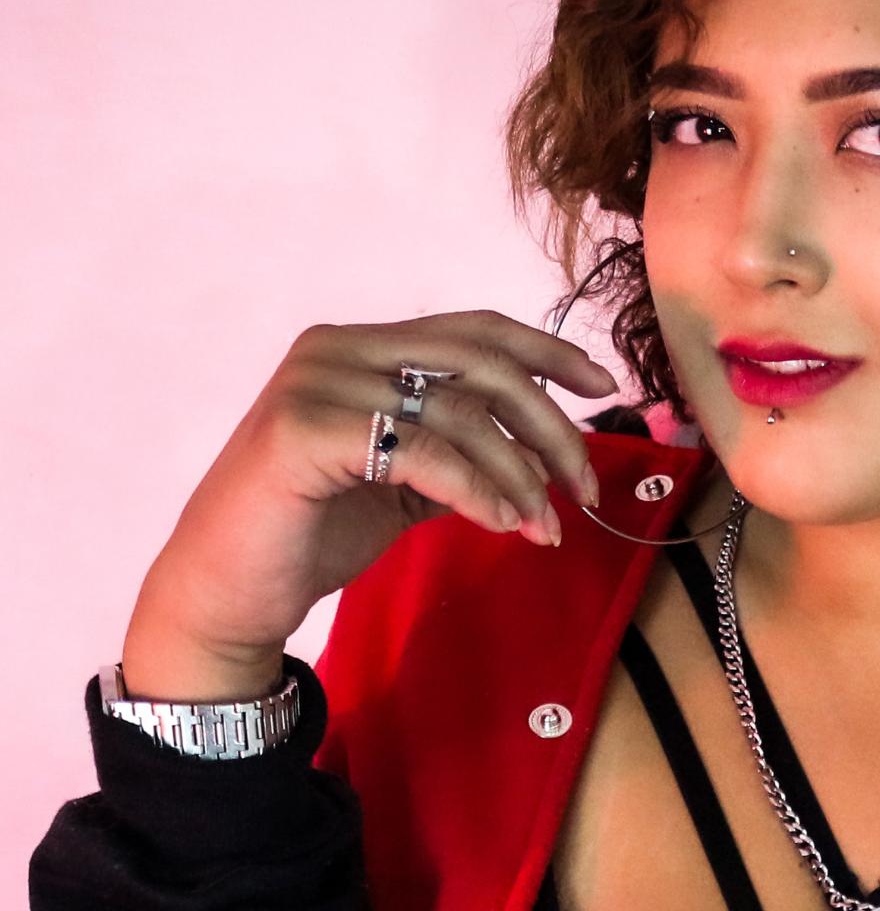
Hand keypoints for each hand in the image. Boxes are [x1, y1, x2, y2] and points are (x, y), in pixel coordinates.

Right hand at [123, 309, 618, 690]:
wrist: (228, 594)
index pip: (476, 329)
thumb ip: (463, 449)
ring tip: (547, 527)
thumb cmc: (314, 532)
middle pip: (482, 366)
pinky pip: (422, 451)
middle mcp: (337, 349)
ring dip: (521, 476)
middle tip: (586, 487)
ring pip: (461, 413)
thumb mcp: (404, 479)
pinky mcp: (300, 431)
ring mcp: (314, 383)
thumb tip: (551, 453)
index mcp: (363, 346)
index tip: (606, 386)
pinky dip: (476, 489)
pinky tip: (503, 523)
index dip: (549, 352)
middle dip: (551, 427)